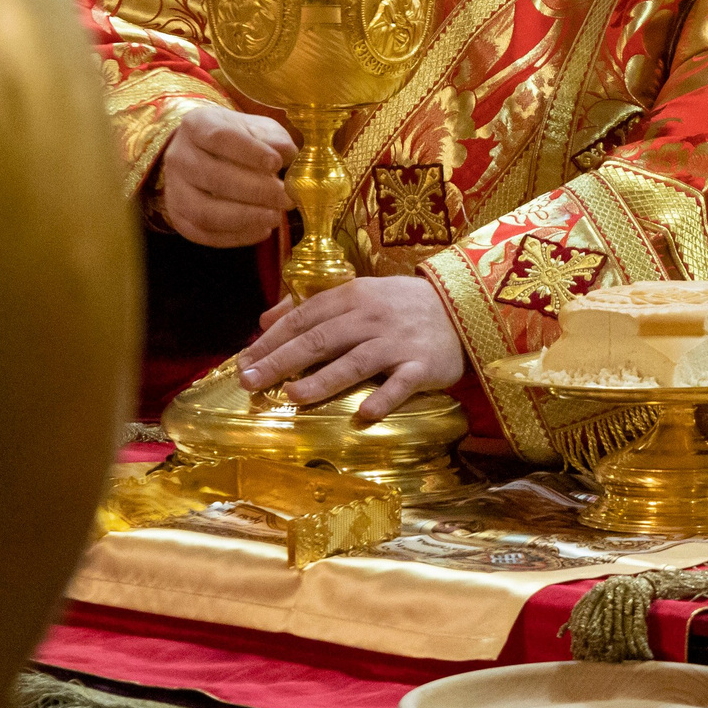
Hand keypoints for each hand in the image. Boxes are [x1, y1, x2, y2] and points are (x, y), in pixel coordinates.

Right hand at [155, 106, 294, 246]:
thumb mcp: (257, 128)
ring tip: (275, 217)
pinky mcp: (178, 216)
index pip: (219, 137)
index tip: (277, 163)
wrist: (207, 153)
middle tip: (286, 198)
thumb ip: (273, 138)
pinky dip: (234, 237)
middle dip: (255, 190)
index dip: (249, 152)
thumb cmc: (239, 140)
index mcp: (197, 124)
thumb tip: (286, 152)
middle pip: (213, 176)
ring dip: (244, 218)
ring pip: (203, 210)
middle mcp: (178, 156)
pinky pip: (202, 233)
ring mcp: (174, 188)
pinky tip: (262, 231)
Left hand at [237, 275, 467, 418]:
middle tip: (251, 381)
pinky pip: (402, 384)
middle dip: (282, 360)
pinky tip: (363, 414)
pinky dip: (384, 398)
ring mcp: (399, 343)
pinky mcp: (424, 366)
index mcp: (354, 296)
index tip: (244, 361)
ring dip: (323, 380)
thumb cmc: (402, 305)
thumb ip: (313, 305)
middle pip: (321, 339)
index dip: (272, 340)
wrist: (463, 306)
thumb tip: (266, 320)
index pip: (305, 317)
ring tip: (292, 397)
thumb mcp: (359, 293)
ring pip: (356, 361)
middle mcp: (373, 318)